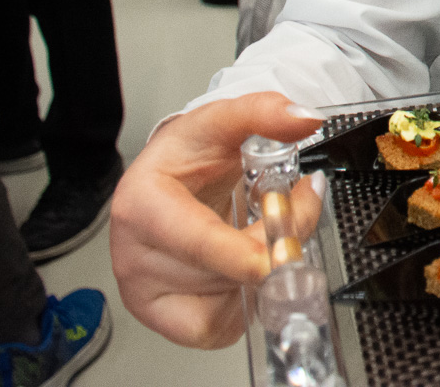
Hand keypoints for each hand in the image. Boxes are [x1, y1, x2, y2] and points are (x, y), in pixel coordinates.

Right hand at [110, 92, 326, 348]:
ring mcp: (146, 293)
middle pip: (223, 273)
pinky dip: (244, 300)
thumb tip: (303, 118)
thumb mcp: (220, 122)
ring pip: (227, 301)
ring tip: (256, 231)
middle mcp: (135, 256)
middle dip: (273, 244)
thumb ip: (262, 112)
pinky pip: (219, 327)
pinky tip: (242, 267)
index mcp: (142, 206)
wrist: (167, 180)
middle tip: (291, 210)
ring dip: (261, 270)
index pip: (196, 241)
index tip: (282, 249)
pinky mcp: (166, 318)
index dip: (244, 251)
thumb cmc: (186, 157)